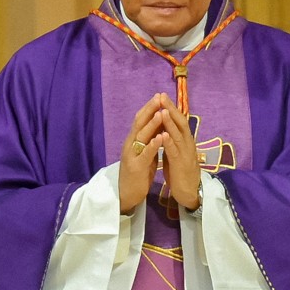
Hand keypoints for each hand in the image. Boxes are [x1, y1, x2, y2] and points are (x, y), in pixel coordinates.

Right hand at [118, 95, 168, 212]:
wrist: (127, 194)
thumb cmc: (139, 172)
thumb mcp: (144, 151)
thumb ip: (149, 138)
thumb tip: (157, 122)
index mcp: (134, 140)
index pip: (141, 119)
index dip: (149, 107)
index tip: (160, 95)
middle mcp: (130, 144)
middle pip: (139, 123)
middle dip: (150, 110)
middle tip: (159, 97)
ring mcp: (132, 155)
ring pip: (141, 136)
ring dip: (152, 124)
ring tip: (161, 113)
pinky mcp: (136, 167)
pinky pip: (145, 154)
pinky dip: (153, 144)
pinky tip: (160, 137)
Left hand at [154, 95, 201, 211]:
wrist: (190, 192)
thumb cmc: (181, 172)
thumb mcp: (176, 152)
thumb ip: (172, 141)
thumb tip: (165, 128)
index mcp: (185, 140)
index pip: (179, 120)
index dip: (171, 108)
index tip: (162, 96)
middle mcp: (187, 143)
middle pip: (180, 122)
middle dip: (170, 109)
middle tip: (162, 96)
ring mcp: (185, 153)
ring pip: (178, 135)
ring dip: (170, 122)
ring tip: (162, 110)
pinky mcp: (181, 164)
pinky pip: (174, 151)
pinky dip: (169, 142)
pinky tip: (163, 135)